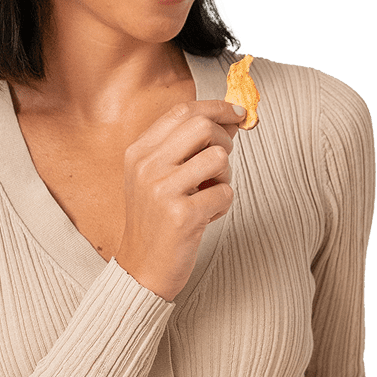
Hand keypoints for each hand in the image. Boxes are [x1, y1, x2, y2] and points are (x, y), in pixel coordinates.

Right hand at [115, 99, 244, 301]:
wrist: (142, 269)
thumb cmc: (156, 222)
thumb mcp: (157, 178)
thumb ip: (185, 148)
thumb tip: (228, 119)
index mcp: (139, 152)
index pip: (182, 111)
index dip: (216, 107)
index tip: (237, 113)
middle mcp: (147, 166)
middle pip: (202, 126)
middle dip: (225, 140)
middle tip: (222, 163)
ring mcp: (163, 190)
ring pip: (219, 158)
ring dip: (225, 176)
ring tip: (210, 194)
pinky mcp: (182, 215)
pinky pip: (225, 193)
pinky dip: (223, 204)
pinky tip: (206, 216)